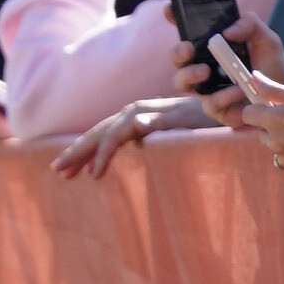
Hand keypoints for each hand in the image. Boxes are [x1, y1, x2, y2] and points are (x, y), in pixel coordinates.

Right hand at [53, 93, 209, 177]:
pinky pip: (112, 139)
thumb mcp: (191, 121)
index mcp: (142, 113)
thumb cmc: (211, 119)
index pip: (111, 135)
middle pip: (98, 133)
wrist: (225, 105)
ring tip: (64, 170)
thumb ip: (164, 122)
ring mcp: (136, 117)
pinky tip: (91, 166)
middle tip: (58, 170)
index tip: (93, 177)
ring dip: (82, 152)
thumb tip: (137, 124)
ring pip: (101, 135)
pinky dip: (98, 152)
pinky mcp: (141, 125)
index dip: (100, 155)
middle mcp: (135, 112)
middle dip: (77, 152)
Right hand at [172, 10, 283, 124]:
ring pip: (181, 83)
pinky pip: (209, 103)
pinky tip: (238, 91)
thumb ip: (250, 24)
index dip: (174, 18)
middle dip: (176, 52)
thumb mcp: (266, 39)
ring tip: (205, 72)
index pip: (187, 30)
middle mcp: (202, 65)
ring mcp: (205, 88)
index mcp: (211, 46)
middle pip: (176, 57)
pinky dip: (223, 95)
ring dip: (188, 75)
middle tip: (188, 49)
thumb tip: (227, 31)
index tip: (170, 10)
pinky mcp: (215, 109)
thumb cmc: (272, 66)